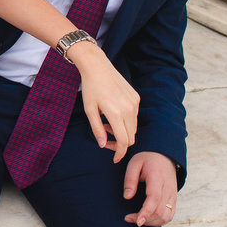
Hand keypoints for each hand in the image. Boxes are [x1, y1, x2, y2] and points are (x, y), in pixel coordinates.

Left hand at [65, 42, 138, 162]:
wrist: (98, 67)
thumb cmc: (90, 88)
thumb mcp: (89, 110)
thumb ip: (97, 129)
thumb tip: (102, 145)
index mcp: (116, 113)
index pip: (123, 141)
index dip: (120, 153)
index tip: (114, 159)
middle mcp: (128, 109)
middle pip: (131, 137)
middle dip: (120, 144)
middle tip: (105, 141)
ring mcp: (134, 103)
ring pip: (133, 128)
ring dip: (123, 133)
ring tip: (107, 125)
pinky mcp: (136, 98)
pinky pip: (134, 117)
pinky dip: (126, 122)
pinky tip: (113, 116)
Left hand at [123, 152, 177, 226]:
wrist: (164, 156)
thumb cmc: (147, 159)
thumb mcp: (134, 163)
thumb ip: (130, 180)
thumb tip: (127, 197)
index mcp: (157, 177)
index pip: (154, 198)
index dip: (146, 212)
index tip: (137, 221)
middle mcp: (168, 188)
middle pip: (160, 211)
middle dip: (144, 219)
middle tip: (128, 218)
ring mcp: (173, 195)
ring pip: (166, 216)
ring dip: (151, 222)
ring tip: (137, 219)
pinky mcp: (174, 199)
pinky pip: (169, 215)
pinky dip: (158, 221)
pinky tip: (147, 219)